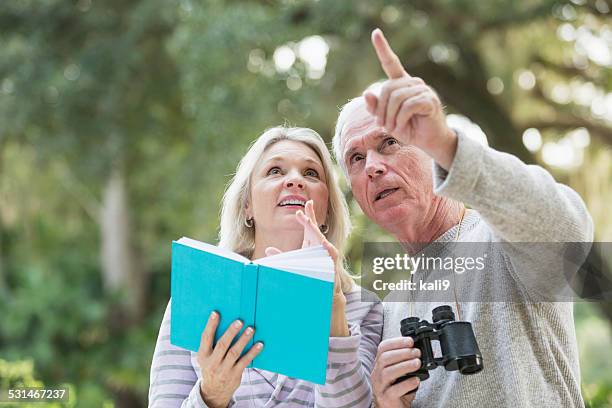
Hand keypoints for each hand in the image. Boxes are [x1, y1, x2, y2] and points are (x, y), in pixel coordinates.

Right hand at [197, 311, 263, 407]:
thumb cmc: (211, 366)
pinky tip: (259, 344)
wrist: (214, 391)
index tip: (216, 313)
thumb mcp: (206, 357)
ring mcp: (224, 369)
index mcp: (203, 355)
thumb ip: (211, 343)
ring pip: (234, 352)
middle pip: (222, 345)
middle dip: (231, 332)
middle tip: (239, 321)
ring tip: (251, 329)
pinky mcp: (234, 374)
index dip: (210, 325)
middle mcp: (212, 362)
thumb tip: (221, 321)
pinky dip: (253, 352)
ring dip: (243, 340)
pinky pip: (245, 361)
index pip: (205, 338)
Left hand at [265, 200, 348, 335]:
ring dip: (315, 231)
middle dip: (309, 220)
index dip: (308, 215)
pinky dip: (327, 249)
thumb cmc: (311, 275)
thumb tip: (268, 250)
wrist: (326, 292)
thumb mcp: (294, 263)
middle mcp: (320, 246)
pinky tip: (322, 243)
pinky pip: (330, 254)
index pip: (310, 226)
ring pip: (321, 240)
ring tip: (309, 223)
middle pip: (315, 229)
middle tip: (302, 210)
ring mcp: (327, 254)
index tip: (306, 203)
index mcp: (312, 243)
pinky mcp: (332, 264)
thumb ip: (282, 256)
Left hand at [364, 28, 457, 169]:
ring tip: (393, 128)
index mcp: (402, 84)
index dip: (383, 48)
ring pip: (396, 98)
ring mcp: (423, 90)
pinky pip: (407, 106)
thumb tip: (367, 92)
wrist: (429, 142)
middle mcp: (413, 83)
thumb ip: (376, 107)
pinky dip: (400, 119)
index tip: (375, 33)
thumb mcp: (387, 119)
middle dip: (381, 110)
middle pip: (387, 89)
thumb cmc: (408, 128)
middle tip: (383, 125)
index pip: (392, 63)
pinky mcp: (429, 100)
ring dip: (390, 117)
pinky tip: (403, 126)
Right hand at [372, 337, 421, 407]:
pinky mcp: (385, 398)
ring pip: (387, 372)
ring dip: (405, 365)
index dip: (396, 342)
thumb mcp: (400, 373)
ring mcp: (379, 387)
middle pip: (384, 358)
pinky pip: (394, 390)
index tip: (410, 341)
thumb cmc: (397, 391)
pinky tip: (416, 380)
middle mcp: (377, 374)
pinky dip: (407, 383)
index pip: (382, 348)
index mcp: (379, 365)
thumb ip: (407, 362)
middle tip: (417, 352)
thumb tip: (422, 351)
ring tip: (417, 363)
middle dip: (402, 353)